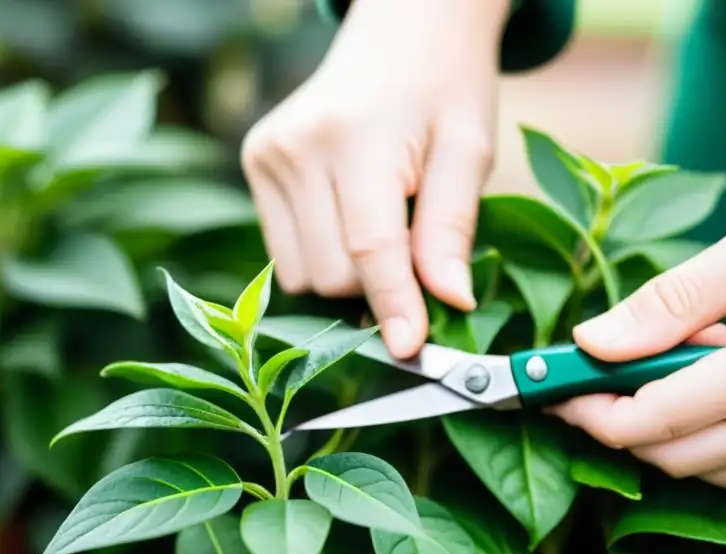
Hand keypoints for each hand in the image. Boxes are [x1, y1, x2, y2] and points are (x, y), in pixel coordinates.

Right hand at [241, 0, 510, 357]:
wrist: (401, 31)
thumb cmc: (445, 88)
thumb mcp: (469, 150)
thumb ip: (452, 227)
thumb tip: (449, 302)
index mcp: (356, 135)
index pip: (370, 246)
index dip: (394, 305)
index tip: (412, 350)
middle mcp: (298, 146)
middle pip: (332, 273)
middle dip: (377, 285)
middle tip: (415, 248)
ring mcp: (268, 155)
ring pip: (302, 274)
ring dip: (347, 274)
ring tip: (380, 221)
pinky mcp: (255, 163)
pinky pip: (286, 254)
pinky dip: (322, 255)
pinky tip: (348, 213)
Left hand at [549, 199, 725, 486]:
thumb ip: (672, 300)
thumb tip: (593, 342)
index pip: (654, 419)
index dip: (591, 410)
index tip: (556, 388)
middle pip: (669, 456)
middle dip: (615, 425)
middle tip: (590, 381)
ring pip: (701, 471)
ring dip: (662, 431)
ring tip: (666, 367)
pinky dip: (706, 437)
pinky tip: (714, 385)